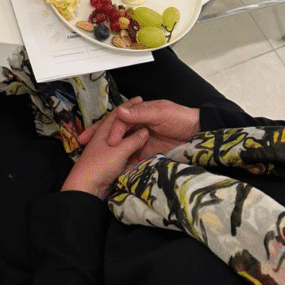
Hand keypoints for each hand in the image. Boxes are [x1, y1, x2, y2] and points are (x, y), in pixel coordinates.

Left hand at [62, 97, 148, 199]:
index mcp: (104, 130)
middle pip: (118, 126)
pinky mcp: (107, 163)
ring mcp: (105, 150)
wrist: (87, 187)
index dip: (129, 106)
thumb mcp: (120, 150)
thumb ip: (134, 140)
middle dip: (129, 119)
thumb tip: (145, 131)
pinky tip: (136, 151)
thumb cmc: (101, 165)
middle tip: (142, 114)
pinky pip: (121, 152)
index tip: (139, 99)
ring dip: (130, 135)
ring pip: (120, 139)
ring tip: (143, 131)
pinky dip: (129, 149)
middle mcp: (103, 137)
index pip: (118, 114)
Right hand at [79, 99, 199, 160]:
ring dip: (109, 156)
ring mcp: (142, 142)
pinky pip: (132, 160)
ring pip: (121, 149)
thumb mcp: (160, 112)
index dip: (110, 130)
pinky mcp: (148, 155)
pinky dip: (123, 166)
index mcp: (138, 115)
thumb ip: (140, 114)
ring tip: (96, 165)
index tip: (107, 141)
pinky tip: (115, 172)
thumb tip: (119, 113)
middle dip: (99, 142)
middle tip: (85, 150)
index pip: (118, 121)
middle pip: (115, 134)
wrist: (199, 133)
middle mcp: (137, 128)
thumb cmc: (180, 118)